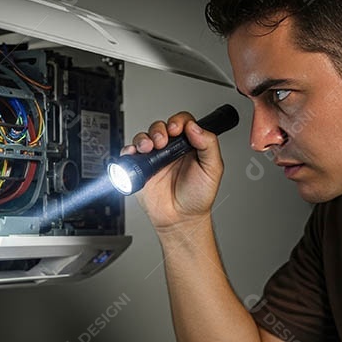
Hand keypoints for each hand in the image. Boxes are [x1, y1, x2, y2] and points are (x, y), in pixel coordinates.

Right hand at [123, 111, 223, 232]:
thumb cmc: (198, 196)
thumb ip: (208, 145)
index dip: (178, 121)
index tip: (177, 129)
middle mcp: (171, 149)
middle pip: (160, 127)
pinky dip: (128, 151)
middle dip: (159, 130)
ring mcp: (155, 158)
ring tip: (148, 148)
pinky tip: (134, 154)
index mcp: (189, 145)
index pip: (182, 123)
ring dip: (143, 138)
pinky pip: (130, 155)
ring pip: (144, 137)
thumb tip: (195, 127)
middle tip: (162, 141)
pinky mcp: (141, 169)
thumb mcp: (212, 169)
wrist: (181, 219)